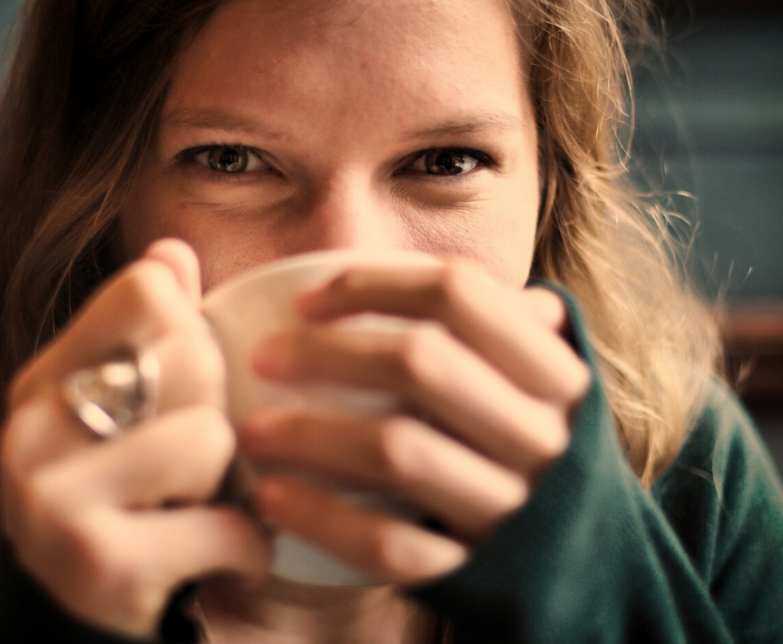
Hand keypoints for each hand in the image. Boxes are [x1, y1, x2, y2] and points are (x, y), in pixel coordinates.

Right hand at [0, 239, 269, 637]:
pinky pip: (224, 525)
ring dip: (231, 486)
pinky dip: (245, 548)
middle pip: (190, 356)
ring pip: (209, 437)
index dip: (194, 333)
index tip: (185, 388)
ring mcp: (52, 497)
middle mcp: (32, 428)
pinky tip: (220, 557)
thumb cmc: (119, 505)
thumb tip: (173, 250)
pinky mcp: (95, 562)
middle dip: (217, 413)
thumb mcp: (122, 414)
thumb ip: (146, 333)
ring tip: (198, 509)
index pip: (148, 290)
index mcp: (43, 378)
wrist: (71, 624)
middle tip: (195, 463)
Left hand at [240, 258, 589, 583]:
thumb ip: (496, 327)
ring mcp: (512, 507)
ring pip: (398, 452)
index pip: (459, 293)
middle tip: (262, 358)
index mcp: (554, 373)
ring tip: (253, 431)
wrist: (584, 571)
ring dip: (311, 435)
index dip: (373, 283)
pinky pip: (390, 544)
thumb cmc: (530, 452)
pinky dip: (324, 518)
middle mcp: (542, 434)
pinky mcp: (476, 570)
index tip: (306, 300)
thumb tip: (412, 266)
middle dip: (326, 353)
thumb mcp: (538, 386)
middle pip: (420, 363)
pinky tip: (274, 498)